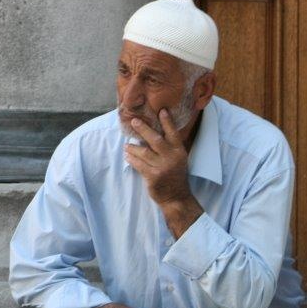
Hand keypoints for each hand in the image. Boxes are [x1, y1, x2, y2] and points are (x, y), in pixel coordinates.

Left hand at [123, 109, 202, 235]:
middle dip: (144, 129)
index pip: (173, 133)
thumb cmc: (175, 176)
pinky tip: (128, 156)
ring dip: (132, 147)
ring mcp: (162, 167)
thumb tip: (152, 133)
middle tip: (134, 121)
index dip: (167, 122)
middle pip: (155, 139)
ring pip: (143, 152)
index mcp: (179, 152)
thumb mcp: (178, 160)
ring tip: (127, 145)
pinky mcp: (153, 176)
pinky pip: (138, 164)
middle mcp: (172, 158)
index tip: (161, 110)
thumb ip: (169, 148)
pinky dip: (131, 159)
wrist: (176, 197)